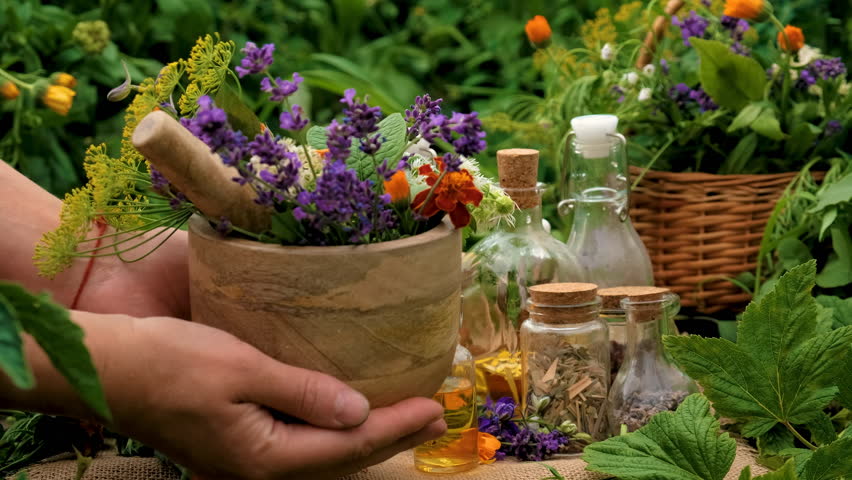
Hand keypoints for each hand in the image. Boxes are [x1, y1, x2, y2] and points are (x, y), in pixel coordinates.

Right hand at [100, 315, 446, 478]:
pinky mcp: (237, 444)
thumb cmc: (168, 362)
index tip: (436, 408)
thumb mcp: (241, 370)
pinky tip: (347, 415)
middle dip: (392, 438)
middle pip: (342, 460)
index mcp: (263, 458)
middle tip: (437, 416)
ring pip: (324, 457)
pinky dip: (336, 432)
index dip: (396, 427)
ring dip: (368, 437)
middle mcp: (258, 470)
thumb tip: (359, 411)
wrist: (105, 369)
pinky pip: (303, 446)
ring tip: (405, 418)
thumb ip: (303, 393)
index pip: (348, 446)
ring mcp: (245, 462)